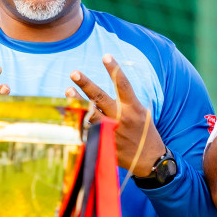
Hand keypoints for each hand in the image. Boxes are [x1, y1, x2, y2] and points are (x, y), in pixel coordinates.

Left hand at [68, 55, 166, 174]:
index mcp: (133, 108)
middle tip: (74, 72)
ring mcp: (111, 131)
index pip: (123, 84)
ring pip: (90, 113)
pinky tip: (69, 113)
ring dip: (78, 101)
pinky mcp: (104, 142)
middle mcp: (121, 117)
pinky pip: (88, 130)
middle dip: (86, 84)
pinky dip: (79, 121)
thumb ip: (127, 101)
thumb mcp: (143, 113)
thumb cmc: (145, 132)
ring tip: (67, 90)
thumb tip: (115, 84)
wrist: (149, 160)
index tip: (106, 56)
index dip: (114, 69)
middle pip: (101, 97)